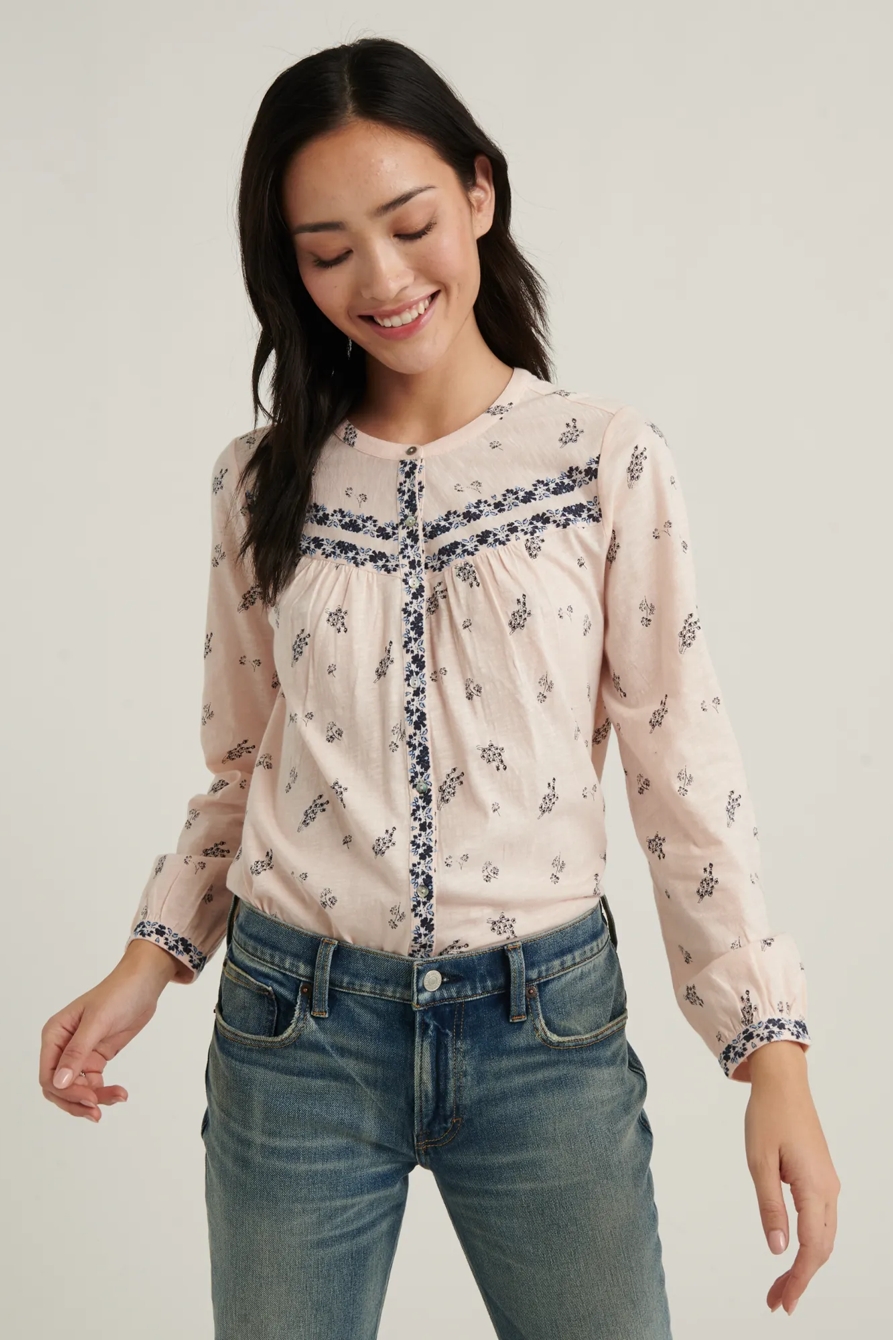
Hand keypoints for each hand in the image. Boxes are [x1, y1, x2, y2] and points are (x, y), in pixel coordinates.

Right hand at [39, 941, 181, 1122]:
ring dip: (94, 1098)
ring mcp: (80, 1053)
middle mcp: (63, 1046)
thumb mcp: (97, 1022)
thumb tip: (58, 1082)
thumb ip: (77, 1053)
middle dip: (77, 1101)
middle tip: (98, 1111)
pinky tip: (120, 1093)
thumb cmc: (118, 993)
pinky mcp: (97, 1057)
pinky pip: (94, 1082)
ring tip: (118, 1097)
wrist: (144, 984)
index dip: (65, 1092)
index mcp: (55, 1035)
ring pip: (78, 1088)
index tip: (90, 1098)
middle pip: (59, 1087)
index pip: (48, 1075)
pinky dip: (104, 1091)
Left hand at [743, 1042, 839, 1316]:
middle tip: (776, 1301)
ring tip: (780, 1285)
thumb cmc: (768, 1117)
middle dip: (801, 1279)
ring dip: (805, 1263)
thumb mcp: (759, 1163)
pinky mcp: (821, 1177)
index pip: (811, 1248)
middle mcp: (829, 1190)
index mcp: (815, 1188)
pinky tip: (792, 1252)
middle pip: (821, 1248)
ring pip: (823, 1236)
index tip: (783, 1303)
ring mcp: (828, 1183)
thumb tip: (777, 1249)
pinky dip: (809, 1242)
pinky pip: (821, 1220)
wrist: (783, 1083)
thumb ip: (770, 1207)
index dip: (799, 1279)